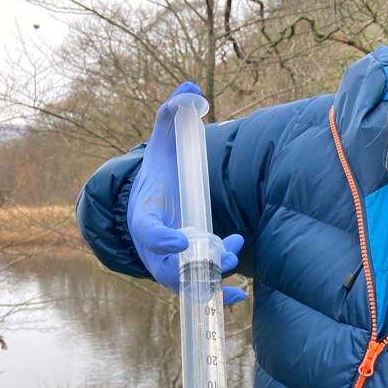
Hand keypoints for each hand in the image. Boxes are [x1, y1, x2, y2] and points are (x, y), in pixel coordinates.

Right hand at [127, 81, 245, 305]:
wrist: (151, 203)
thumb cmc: (160, 174)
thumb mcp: (164, 143)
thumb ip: (173, 116)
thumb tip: (191, 90)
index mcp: (144, 217)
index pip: (148, 232)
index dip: (163, 239)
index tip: (184, 238)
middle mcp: (154, 248)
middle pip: (167, 268)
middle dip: (194, 266)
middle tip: (221, 256)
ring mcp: (170, 265)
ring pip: (186, 284)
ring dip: (211, 279)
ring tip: (233, 259)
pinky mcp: (188, 274)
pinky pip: (200, 293)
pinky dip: (221, 297)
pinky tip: (244, 295)